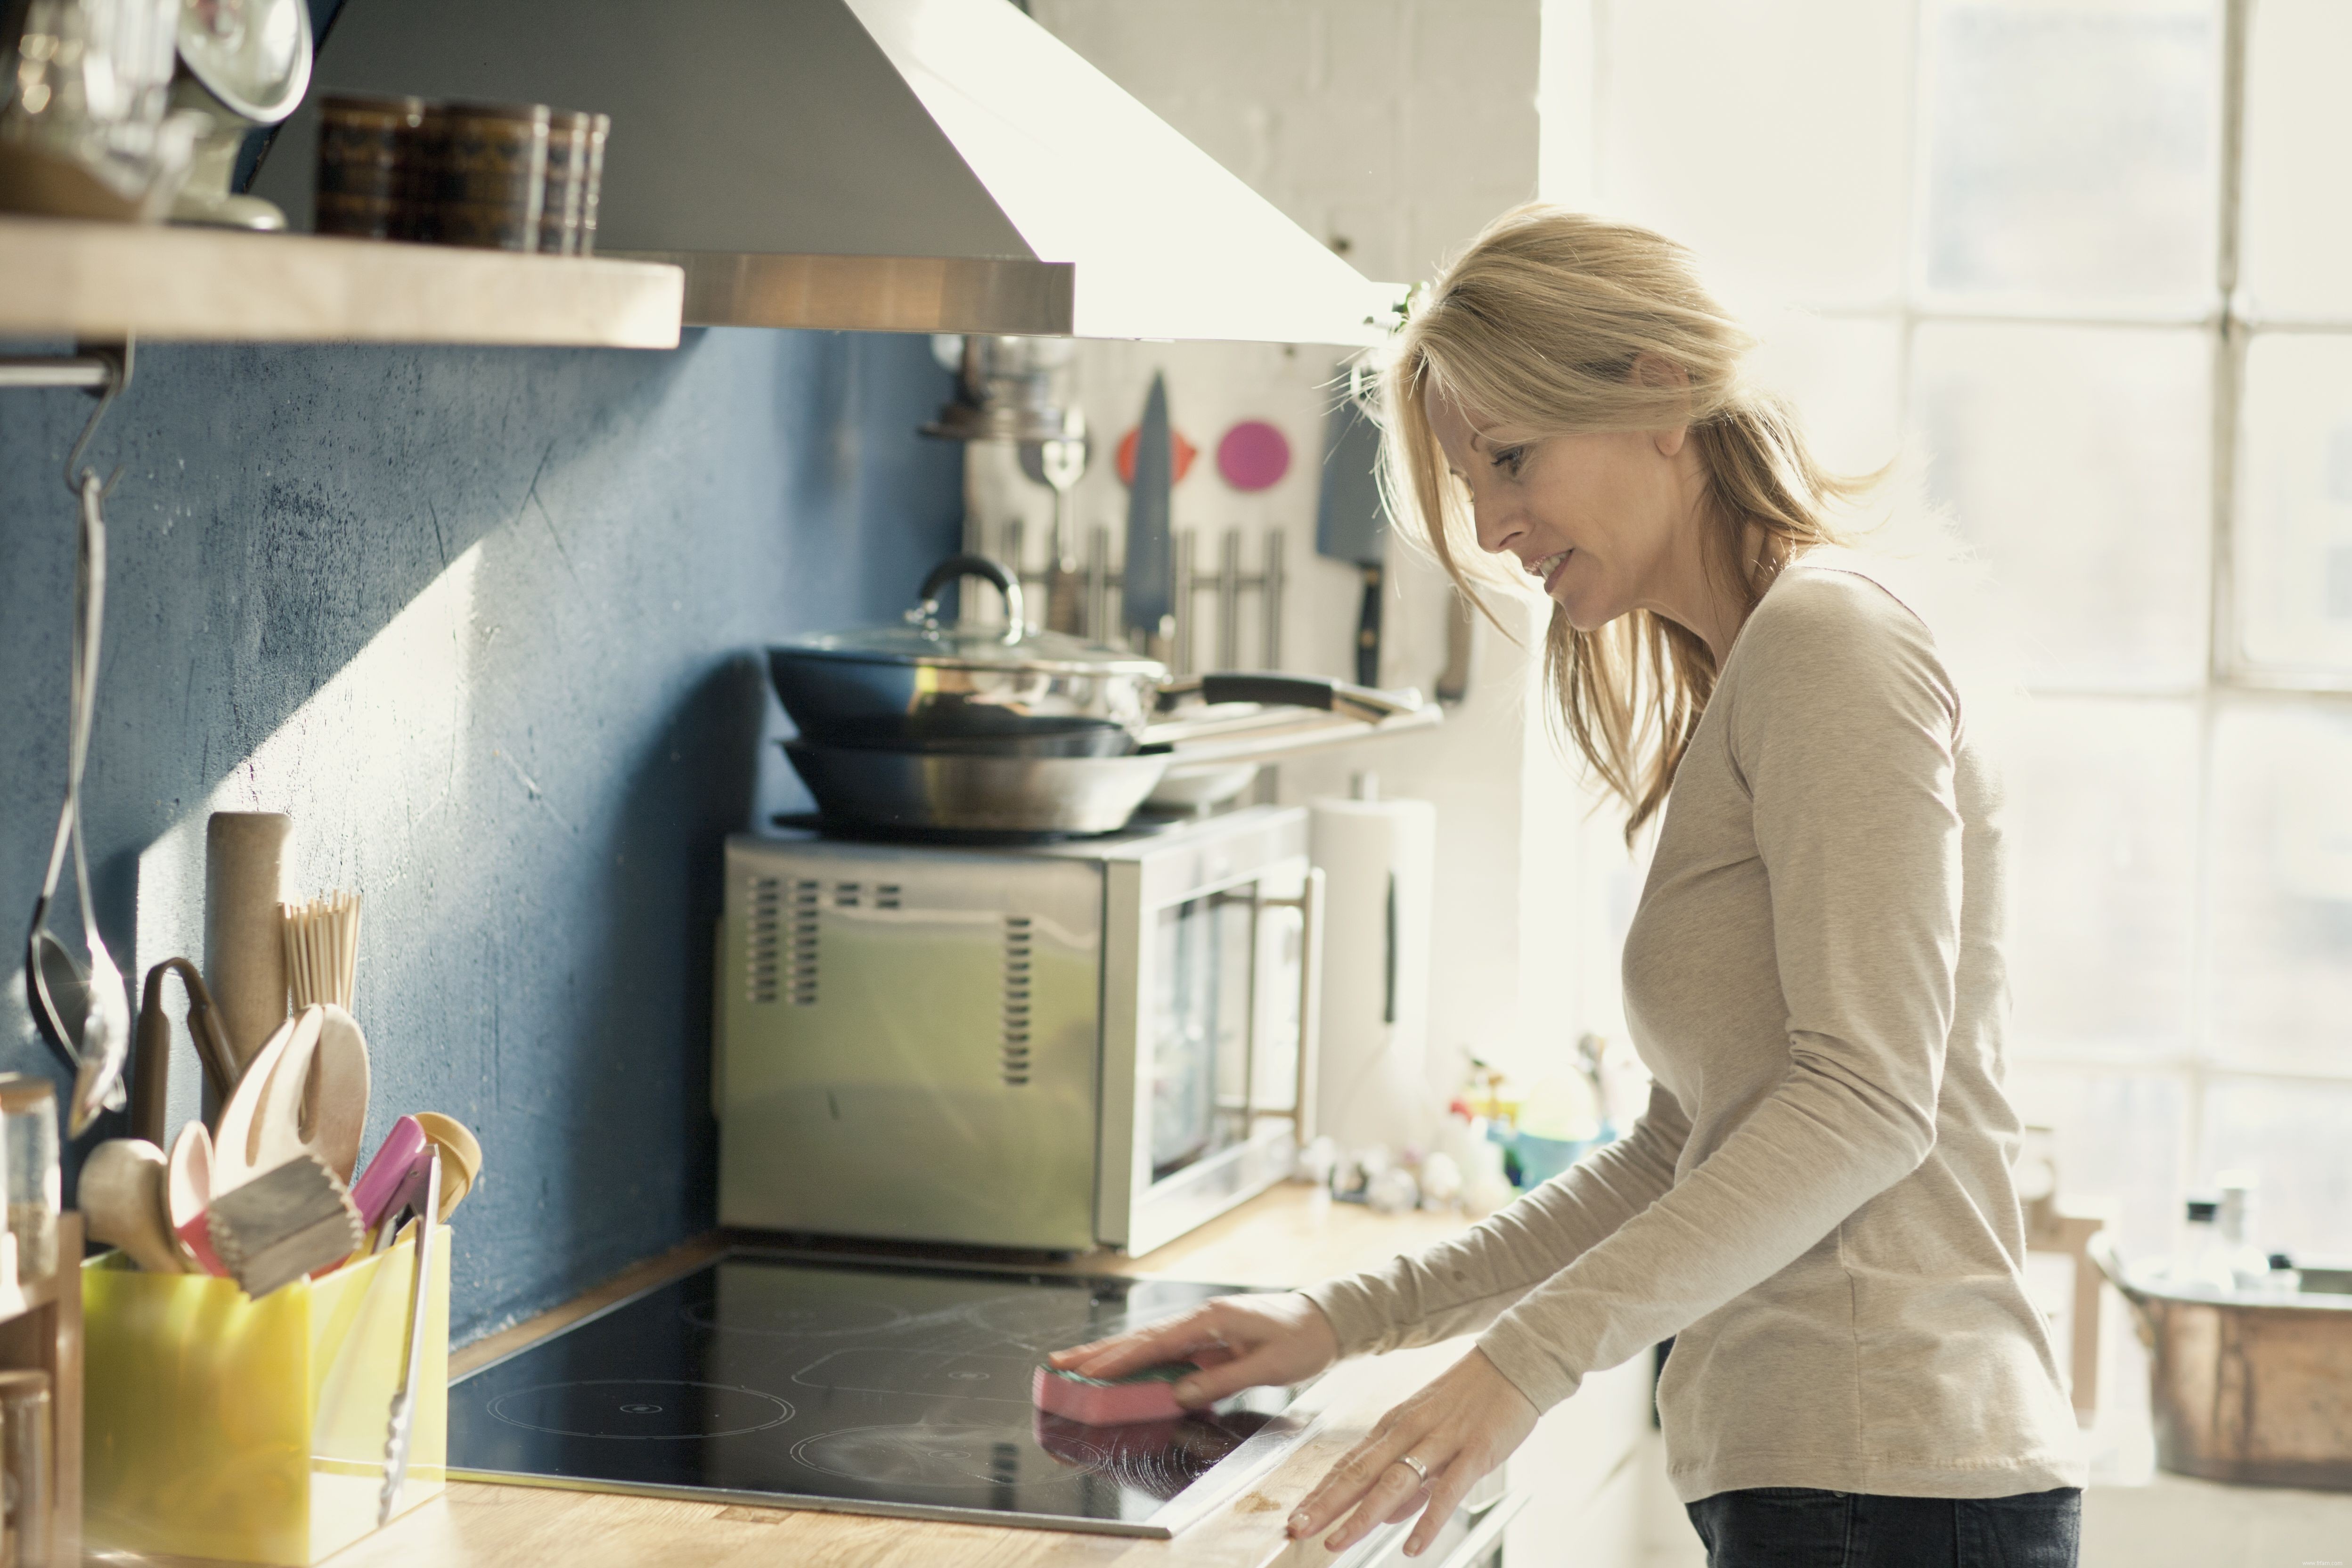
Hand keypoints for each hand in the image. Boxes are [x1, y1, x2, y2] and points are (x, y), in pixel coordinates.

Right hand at [1047, 1291, 1339, 1408]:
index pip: (1154, 1343)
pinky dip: (1139, 1361)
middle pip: (1140, 1338)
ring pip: (1148, 1344)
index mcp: (1211, 1319)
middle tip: (1059, 1362)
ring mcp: (1202, 1328)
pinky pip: (1166, 1352)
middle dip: (1098, 1352)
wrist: (1327, 1320)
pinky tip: (1121, 1370)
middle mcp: (1200, 1318)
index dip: (1118, 1360)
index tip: (1087, 1372)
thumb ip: (1221, 1380)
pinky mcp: (1208, 1339)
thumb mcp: (1267, 1366)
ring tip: (1076, 1365)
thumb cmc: (1302, 1340)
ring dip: (1112, 1355)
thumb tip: (1178, 1395)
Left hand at [1287, 1348, 1537, 1558]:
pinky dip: (1428, 1519)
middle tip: (1295, 1529)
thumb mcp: (1430, 1431)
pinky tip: (1412, 1546)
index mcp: (1394, 1425)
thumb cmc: (1471, 1398)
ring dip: (1363, 1515)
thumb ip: (1409, 1478)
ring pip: (1394, 1481)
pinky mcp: (1474, 1451)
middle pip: (1359, 1473)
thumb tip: (1387, 1517)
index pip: (1348, 1465)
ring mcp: (1441, 1440)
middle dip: (1325, 1504)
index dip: (1320, 1493)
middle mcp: (1409, 1431)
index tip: (1293, 1517)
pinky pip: (1447, 1490)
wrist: (1513, 1362)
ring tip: (1337, 1542)